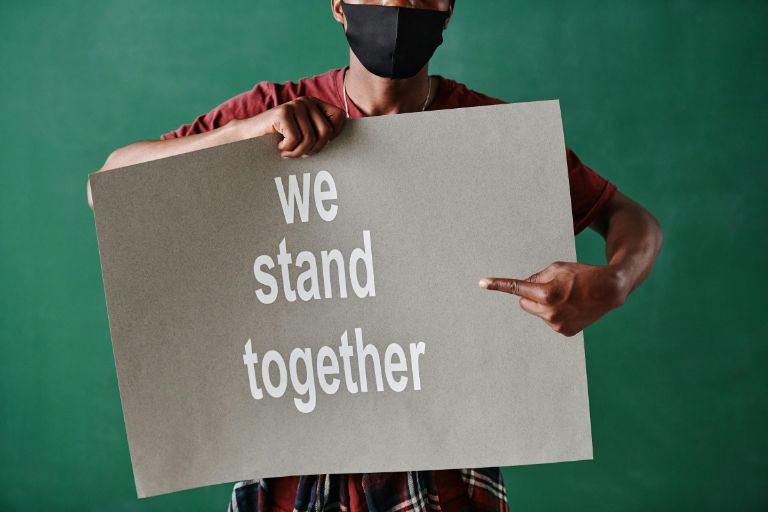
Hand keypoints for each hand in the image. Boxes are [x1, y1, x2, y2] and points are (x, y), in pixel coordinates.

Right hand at [245, 96, 346, 158]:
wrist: (248, 138)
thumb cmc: (280, 141)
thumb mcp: (305, 136)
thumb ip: (322, 135)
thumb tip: (350, 148)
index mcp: (316, 105)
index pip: (341, 117)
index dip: (333, 135)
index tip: (317, 143)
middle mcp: (307, 101)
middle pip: (326, 132)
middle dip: (313, 149)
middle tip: (299, 152)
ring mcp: (295, 105)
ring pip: (310, 139)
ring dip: (297, 152)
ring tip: (287, 150)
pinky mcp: (283, 112)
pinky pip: (296, 139)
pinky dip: (287, 150)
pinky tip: (279, 147)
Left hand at [479, 261, 628, 336]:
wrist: (609, 290)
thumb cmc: (582, 274)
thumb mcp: (557, 268)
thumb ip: (537, 277)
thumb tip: (524, 287)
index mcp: (546, 293)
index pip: (516, 288)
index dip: (497, 285)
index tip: (481, 283)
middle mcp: (550, 312)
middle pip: (524, 303)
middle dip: (530, 296)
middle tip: (549, 288)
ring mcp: (557, 324)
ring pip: (536, 312)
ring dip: (543, 305)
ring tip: (565, 298)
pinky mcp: (564, 332)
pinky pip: (549, 321)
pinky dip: (554, 314)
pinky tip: (571, 307)